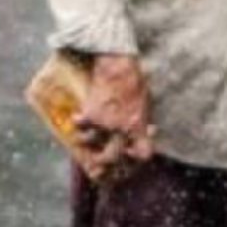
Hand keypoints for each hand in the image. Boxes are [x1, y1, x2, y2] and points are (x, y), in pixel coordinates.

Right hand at [73, 55, 155, 184]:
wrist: (118, 67)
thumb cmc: (134, 81)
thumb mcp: (145, 102)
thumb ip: (143, 119)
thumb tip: (150, 129)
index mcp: (138, 126)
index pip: (143, 154)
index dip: (137, 156)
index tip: (131, 152)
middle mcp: (122, 129)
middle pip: (110, 157)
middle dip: (102, 159)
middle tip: (98, 156)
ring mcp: (105, 124)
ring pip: (89, 142)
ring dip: (85, 139)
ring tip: (83, 134)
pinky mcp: (90, 115)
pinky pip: (79, 126)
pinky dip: (76, 123)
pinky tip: (76, 117)